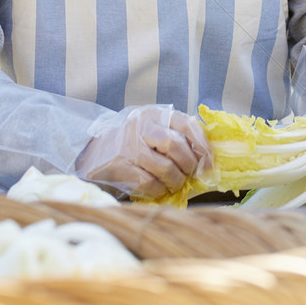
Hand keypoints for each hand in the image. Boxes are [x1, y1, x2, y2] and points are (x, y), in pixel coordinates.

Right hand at [76, 105, 212, 199]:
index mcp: (154, 115)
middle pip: (176, 145)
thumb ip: (177, 136)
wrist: (96, 153)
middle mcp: (141, 127)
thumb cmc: (133, 143)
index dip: (202, 145)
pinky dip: (159, 190)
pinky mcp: (120, 167)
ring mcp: (129, 147)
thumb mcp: (154, 130)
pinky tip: (158, 188)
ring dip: (175, 181)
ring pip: (166, 168)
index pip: (186, 123)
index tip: (209, 163)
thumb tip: (208, 158)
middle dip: (189, 165)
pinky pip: (150, 184)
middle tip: (189, 174)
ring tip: (174, 183)